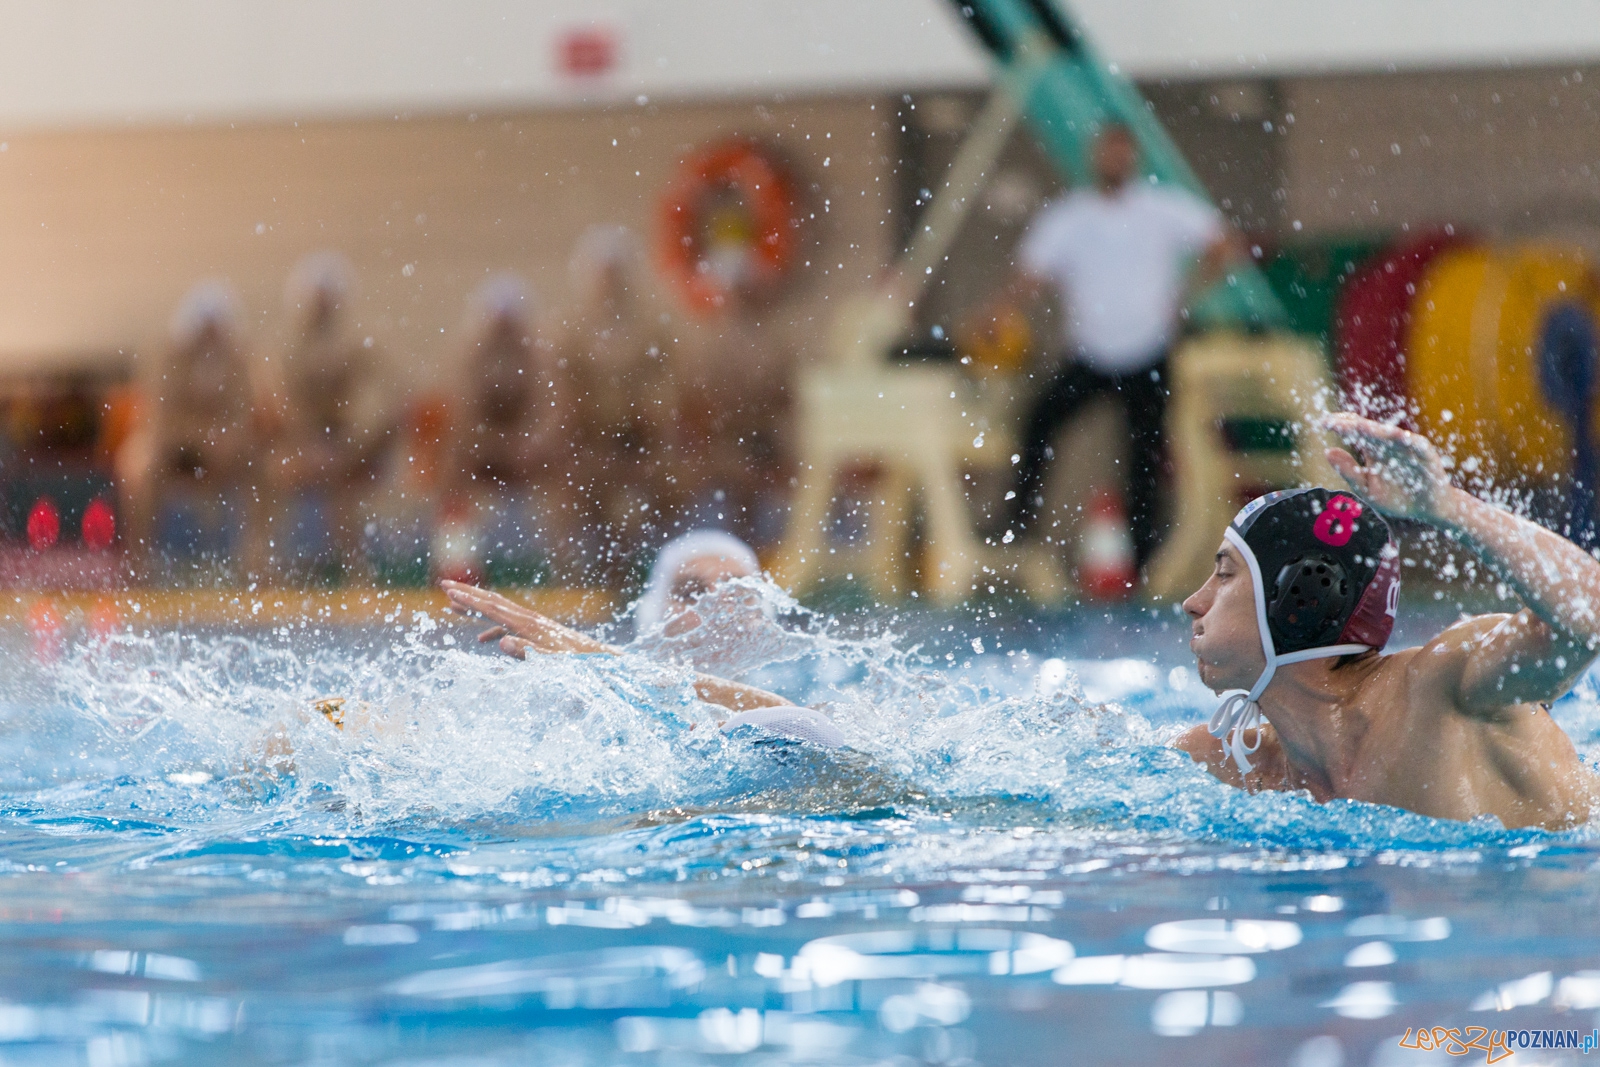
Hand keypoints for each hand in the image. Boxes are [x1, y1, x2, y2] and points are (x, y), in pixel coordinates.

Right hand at [440, 580, 608, 655]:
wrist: (595, 658)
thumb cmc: (573, 663)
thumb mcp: (548, 661)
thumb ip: (524, 651)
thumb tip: (498, 642)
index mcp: (526, 625)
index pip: (491, 609)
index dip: (468, 600)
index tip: (448, 592)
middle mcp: (528, 618)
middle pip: (492, 601)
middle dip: (467, 593)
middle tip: (443, 584)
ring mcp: (533, 623)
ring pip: (499, 611)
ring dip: (476, 607)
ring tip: (453, 606)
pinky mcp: (537, 630)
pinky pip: (508, 625)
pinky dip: (492, 628)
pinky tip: (484, 640)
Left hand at [1322, 412, 1450, 519]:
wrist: (1426, 510)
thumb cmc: (1395, 497)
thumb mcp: (1366, 487)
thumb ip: (1348, 470)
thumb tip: (1327, 451)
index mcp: (1373, 449)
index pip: (1355, 431)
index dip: (1341, 426)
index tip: (1323, 423)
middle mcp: (1389, 445)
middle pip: (1370, 430)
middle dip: (1353, 425)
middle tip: (1334, 422)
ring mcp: (1409, 449)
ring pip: (1392, 436)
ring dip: (1377, 430)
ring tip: (1360, 425)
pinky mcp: (1427, 457)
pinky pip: (1419, 447)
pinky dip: (1410, 441)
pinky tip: (1399, 436)